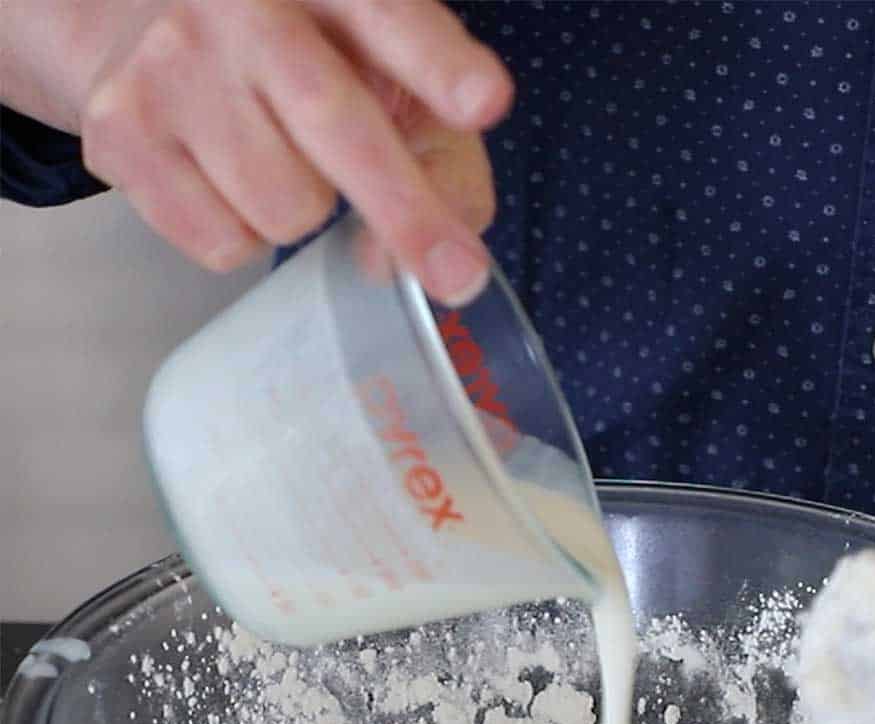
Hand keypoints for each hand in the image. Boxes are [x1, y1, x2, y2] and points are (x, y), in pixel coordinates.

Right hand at [9, 1, 512, 302]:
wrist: (138, 21)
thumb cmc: (306, 64)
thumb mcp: (392, 85)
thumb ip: (437, 164)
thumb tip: (384, 261)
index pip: (391, 19)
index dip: (439, 66)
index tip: (483, 103)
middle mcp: (246, 5)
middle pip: (338, 124)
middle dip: (406, 213)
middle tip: (457, 276)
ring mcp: (175, 63)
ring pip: (285, 208)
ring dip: (301, 212)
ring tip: (274, 157)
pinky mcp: (120, 129)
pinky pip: (225, 242)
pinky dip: (242, 234)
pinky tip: (223, 175)